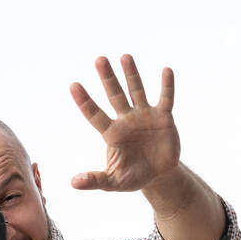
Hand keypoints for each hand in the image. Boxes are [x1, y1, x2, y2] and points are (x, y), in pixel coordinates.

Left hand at [69, 54, 179, 191]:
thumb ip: (94, 180)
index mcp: (112, 134)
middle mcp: (126, 120)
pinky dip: (167, 86)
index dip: (84, 101)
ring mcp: (145, 116)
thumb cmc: (132, 177)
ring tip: (124, 56)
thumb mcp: (112, 182)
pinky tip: (166, 70)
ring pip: (137, 91)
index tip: (73, 85)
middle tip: (99, 59)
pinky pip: (166, 99)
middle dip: (107, 78)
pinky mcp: (164, 118)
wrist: (158, 176)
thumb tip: (73, 183)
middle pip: (114, 95)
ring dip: (132, 74)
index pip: (94, 115)